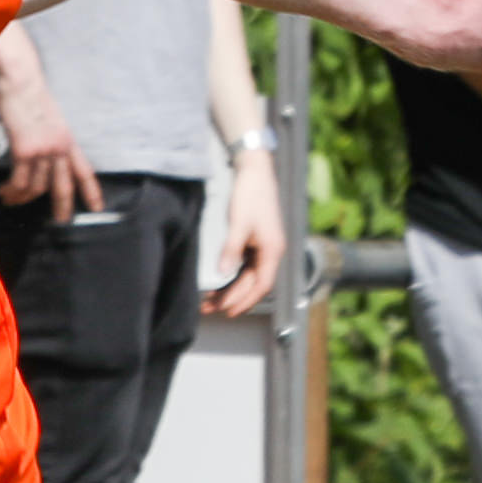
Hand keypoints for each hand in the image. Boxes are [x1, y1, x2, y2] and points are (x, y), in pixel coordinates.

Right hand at [0, 45, 104, 215]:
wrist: (22, 84)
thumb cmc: (32, 98)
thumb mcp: (50, 121)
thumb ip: (51, 140)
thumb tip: (42, 159)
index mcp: (69, 141)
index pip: (84, 171)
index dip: (92, 191)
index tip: (98, 208)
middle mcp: (60, 148)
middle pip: (64, 186)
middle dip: (62, 206)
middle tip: (60, 220)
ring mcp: (44, 151)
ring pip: (36, 187)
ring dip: (22, 198)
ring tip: (10, 199)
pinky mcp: (25, 151)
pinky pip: (20, 182)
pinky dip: (12, 191)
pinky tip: (4, 192)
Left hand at [202, 147, 285, 317]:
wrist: (256, 171)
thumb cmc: (251, 194)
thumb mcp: (238, 223)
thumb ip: (231, 250)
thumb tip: (223, 273)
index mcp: (272, 250)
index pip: (261, 285)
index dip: (245, 300)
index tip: (228, 311)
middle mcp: (271, 252)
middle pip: (253, 284)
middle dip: (232, 298)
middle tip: (209, 308)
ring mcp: (264, 248)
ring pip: (248, 277)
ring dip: (230, 289)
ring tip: (209, 300)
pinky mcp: (256, 242)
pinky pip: (245, 266)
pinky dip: (232, 276)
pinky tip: (219, 283)